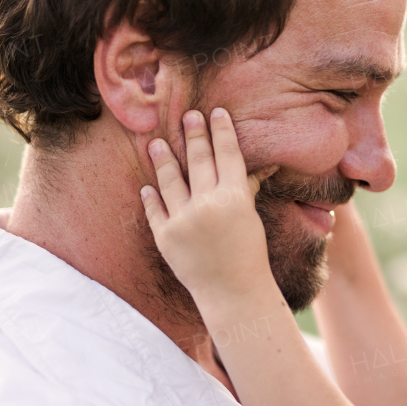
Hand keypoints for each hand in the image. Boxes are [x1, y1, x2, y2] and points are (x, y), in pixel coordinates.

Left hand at [140, 108, 280, 312]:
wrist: (233, 293)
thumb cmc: (248, 254)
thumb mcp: (250, 217)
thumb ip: (244, 188)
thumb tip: (260, 164)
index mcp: (234, 197)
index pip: (227, 154)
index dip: (221, 131)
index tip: (215, 112)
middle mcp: (208, 205)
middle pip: (198, 161)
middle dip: (194, 135)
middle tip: (188, 115)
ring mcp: (183, 221)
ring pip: (170, 181)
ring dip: (163, 159)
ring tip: (156, 143)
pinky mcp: (165, 237)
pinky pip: (154, 210)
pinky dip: (150, 197)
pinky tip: (146, 186)